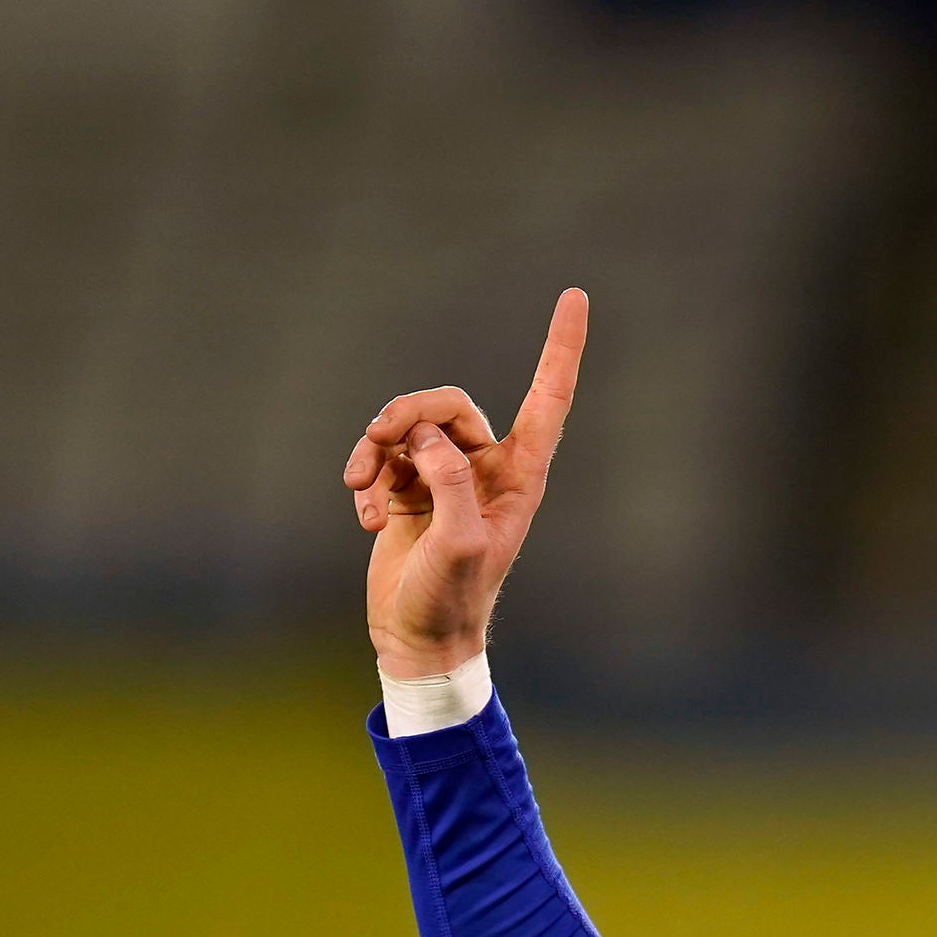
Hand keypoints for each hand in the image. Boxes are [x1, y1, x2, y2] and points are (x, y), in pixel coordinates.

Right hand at [343, 288, 588, 677]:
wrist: (416, 639)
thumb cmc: (449, 600)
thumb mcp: (457, 544)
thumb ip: (449, 484)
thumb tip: (428, 440)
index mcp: (521, 477)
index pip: (548, 399)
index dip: (561, 349)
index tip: (575, 296)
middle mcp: (486, 470)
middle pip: (449, 403)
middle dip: (408, 413)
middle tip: (378, 440)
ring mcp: (445, 478)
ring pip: (407, 427)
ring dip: (375, 449)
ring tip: (361, 490)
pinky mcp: (409, 490)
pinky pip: (381, 457)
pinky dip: (366, 482)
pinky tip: (367, 519)